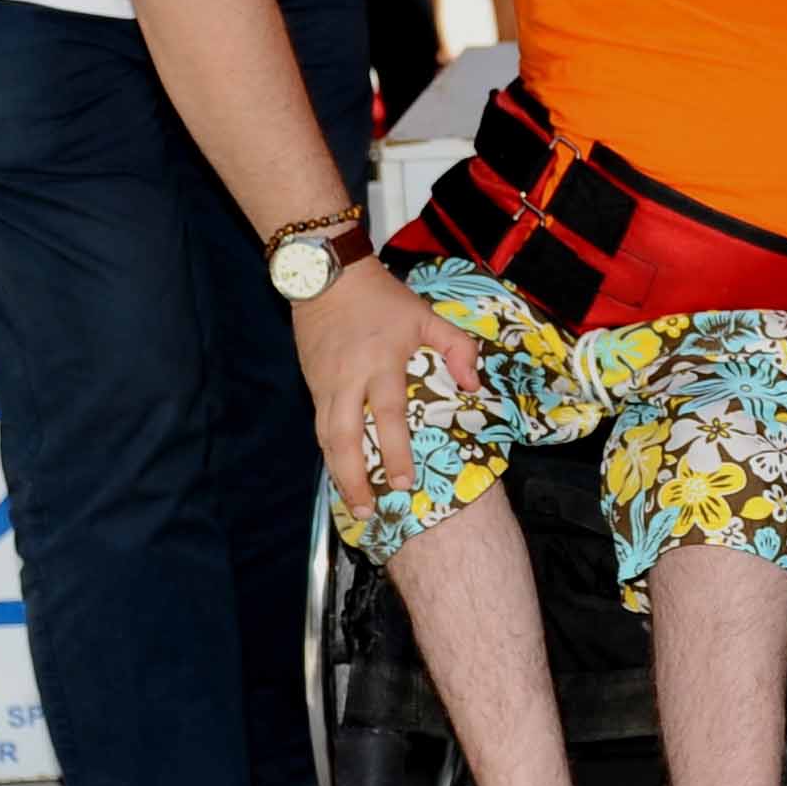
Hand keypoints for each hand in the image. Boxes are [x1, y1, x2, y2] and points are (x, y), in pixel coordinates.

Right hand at [298, 259, 479, 508]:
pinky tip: (340, 472)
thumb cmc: (383, 299)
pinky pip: (319, 426)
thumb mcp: (427, 315)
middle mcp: (348, 380)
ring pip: (325, 437)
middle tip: (367, 510)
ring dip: (337, 473)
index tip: (404, 481)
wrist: (328, 276)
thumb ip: (457, 348)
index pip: (387, 415)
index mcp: (381, 363)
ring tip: (353, 501)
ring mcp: (325, 384)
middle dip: (354, 478)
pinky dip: (328, 452)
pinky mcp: (311, 384)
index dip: (395, 451)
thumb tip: (474, 387)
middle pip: (343, 438)